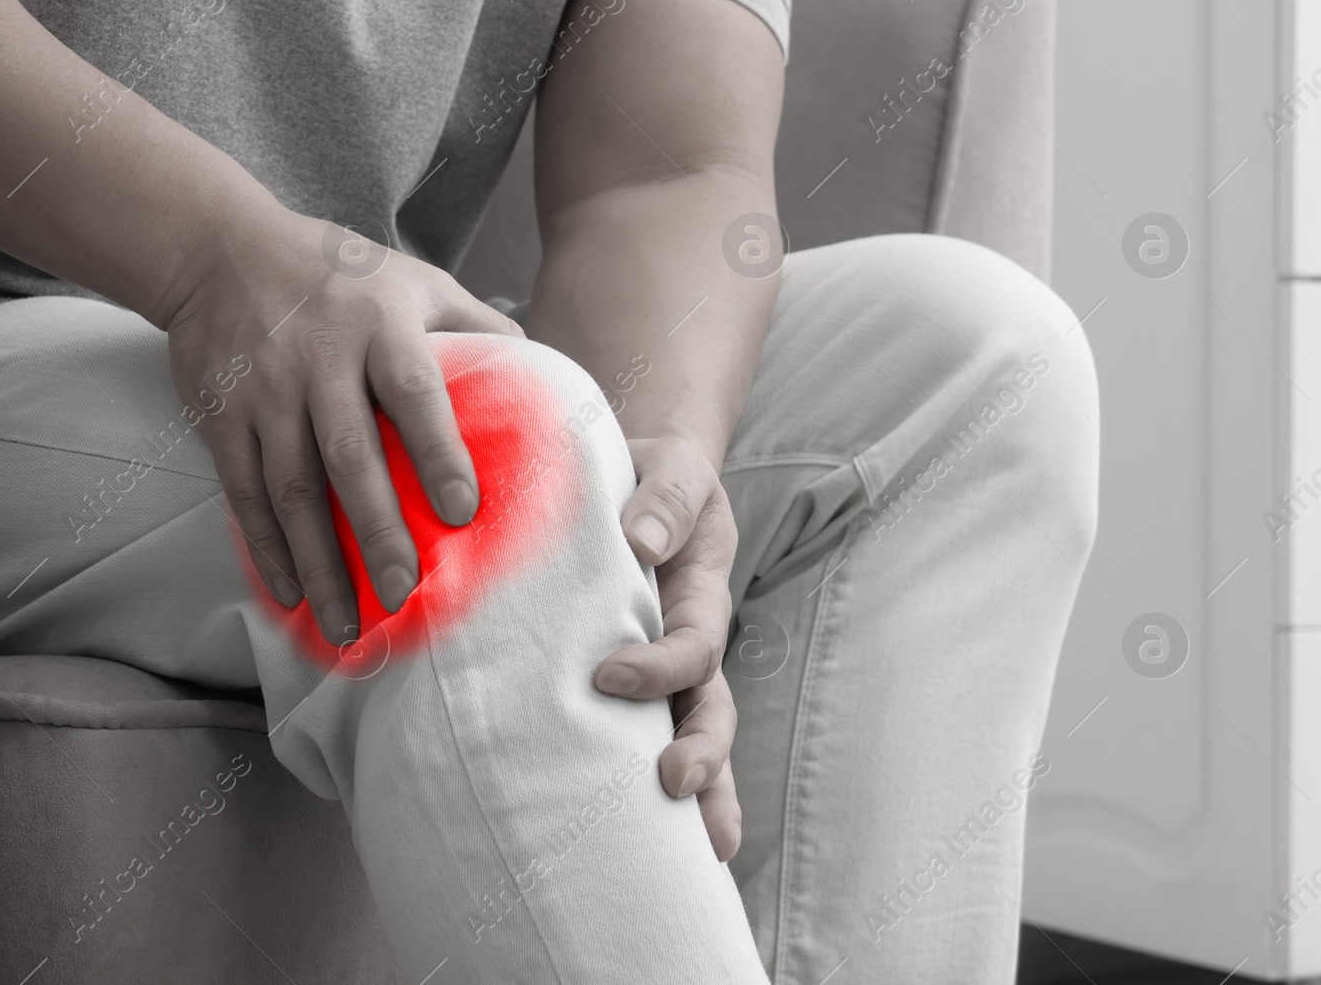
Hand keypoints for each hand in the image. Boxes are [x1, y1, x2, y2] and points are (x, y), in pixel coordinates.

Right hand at [162, 202, 520, 643]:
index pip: (414, 391)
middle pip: (349, 456)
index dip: (437, 451)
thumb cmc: (338, 272)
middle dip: (376, 531)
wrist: (220, 248)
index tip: (464, 512)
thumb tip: (539, 372)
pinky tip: (292, 594)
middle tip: (405, 592)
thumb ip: (476, 322)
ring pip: (292, 490)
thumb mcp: (414, 279)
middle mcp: (319, 360)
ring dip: (319, 562)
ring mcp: (266, 391)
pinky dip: (266, 549)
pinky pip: (244, 493)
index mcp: (379, 325)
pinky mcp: (221, 415)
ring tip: (348, 624)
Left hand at [594, 437, 741, 860]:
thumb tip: (640, 542)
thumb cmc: (653, 475)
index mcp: (700, 595)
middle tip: (674, 786)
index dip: (659, 667)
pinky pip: (651, 732)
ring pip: (694, 736)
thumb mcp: (670, 469)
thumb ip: (663, 499)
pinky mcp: (635, 677)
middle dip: (703, 753)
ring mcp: (668, 666)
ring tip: (699, 851)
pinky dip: (662, 783)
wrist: (641, 474)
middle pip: (711, 710)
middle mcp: (690, 641)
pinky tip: (648, 838)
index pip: (693, 645)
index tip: (608, 676)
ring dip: (702, 791)